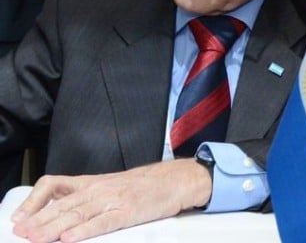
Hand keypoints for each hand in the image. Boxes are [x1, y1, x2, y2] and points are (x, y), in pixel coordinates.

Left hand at [11, 159, 210, 242]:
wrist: (175, 180)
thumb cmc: (143, 186)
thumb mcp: (110, 185)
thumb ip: (86, 197)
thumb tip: (59, 215)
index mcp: (91, 182)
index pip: (54, 186)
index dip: (34, 202)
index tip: (19, 218)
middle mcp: (98, 189)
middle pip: (61, 205)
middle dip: (38, 221)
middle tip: (20, 233)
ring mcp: (113, 200)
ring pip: (77, 215)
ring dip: (53, 228)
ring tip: (36, 238)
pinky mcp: (128, 212)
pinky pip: (102, 222)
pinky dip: (84, 231)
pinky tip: (70, 238)